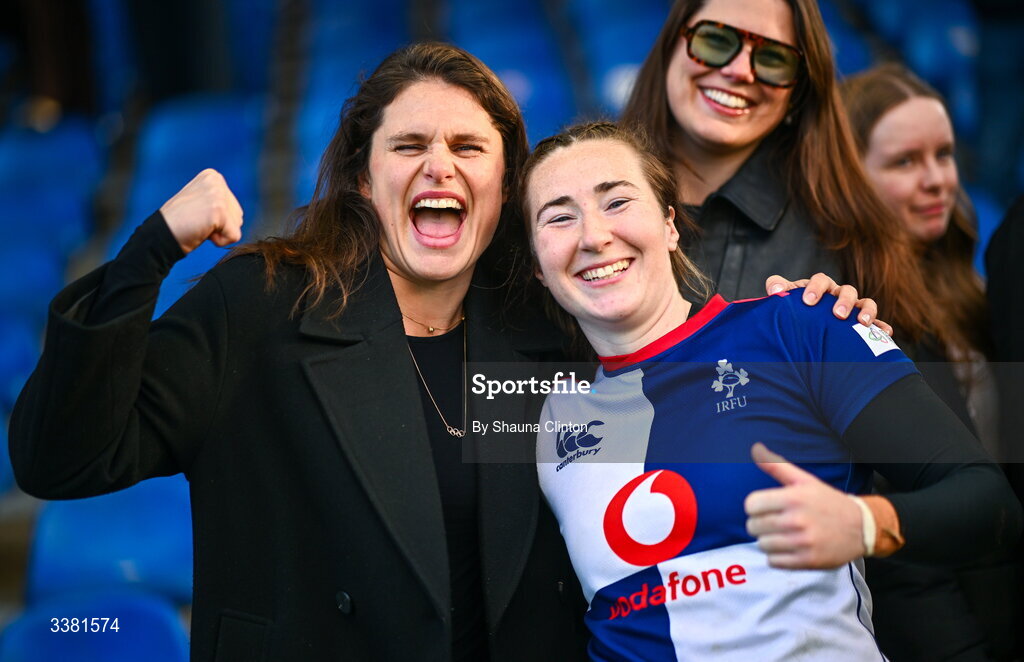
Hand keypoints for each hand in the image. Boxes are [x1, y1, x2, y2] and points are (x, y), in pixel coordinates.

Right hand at [159, 169, 243, 253]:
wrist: (159, 235)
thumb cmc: (179, 223)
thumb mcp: (200, 201)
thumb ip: (218, 200)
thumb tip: (238, 213)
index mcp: (212, 176)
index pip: (233, 207)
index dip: (217, 219)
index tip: (197, 216)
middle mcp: (216, 181)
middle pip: (238, 215)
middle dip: (220, 226)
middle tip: (197, 222)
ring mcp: (217, 194)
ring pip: (237, 225)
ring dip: (219, 233)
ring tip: (199, 226)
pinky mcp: (219, 210)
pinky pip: (234, 236)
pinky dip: (220, 241)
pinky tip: (202, 233)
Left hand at [744, 443, 865, 569]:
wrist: (861, 527)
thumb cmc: (828, 501)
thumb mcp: (805, 480)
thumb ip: (777, 466)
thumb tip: (755, 448)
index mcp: (793, 498)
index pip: (751, 505)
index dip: (755, 507)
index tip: (765, 508)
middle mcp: (796, 520)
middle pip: (753, 527)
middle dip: (760, 524)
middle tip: (775, 522)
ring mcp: (802, 543)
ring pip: (762, 545)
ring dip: (769, 541)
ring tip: (783, 535)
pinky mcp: (807, 561)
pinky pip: (774, 562)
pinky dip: (777, 557)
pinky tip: (789, 548)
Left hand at [764, 273, 892, 335]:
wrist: (803, 331)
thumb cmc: (795, 312)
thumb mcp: (786, 301)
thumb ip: (778, 290)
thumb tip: (774, 288)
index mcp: (821, 287)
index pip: (821, 280)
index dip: (816, 288)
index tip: (808, 301)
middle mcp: (838, 295)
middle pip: (846, 290)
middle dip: (843, 301)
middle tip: (837, 314)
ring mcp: (853, 308)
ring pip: (865, 303)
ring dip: (866, 310)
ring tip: (862, 322)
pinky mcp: (863, 324)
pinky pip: (877, 324)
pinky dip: (882, 327)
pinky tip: (886, 334)